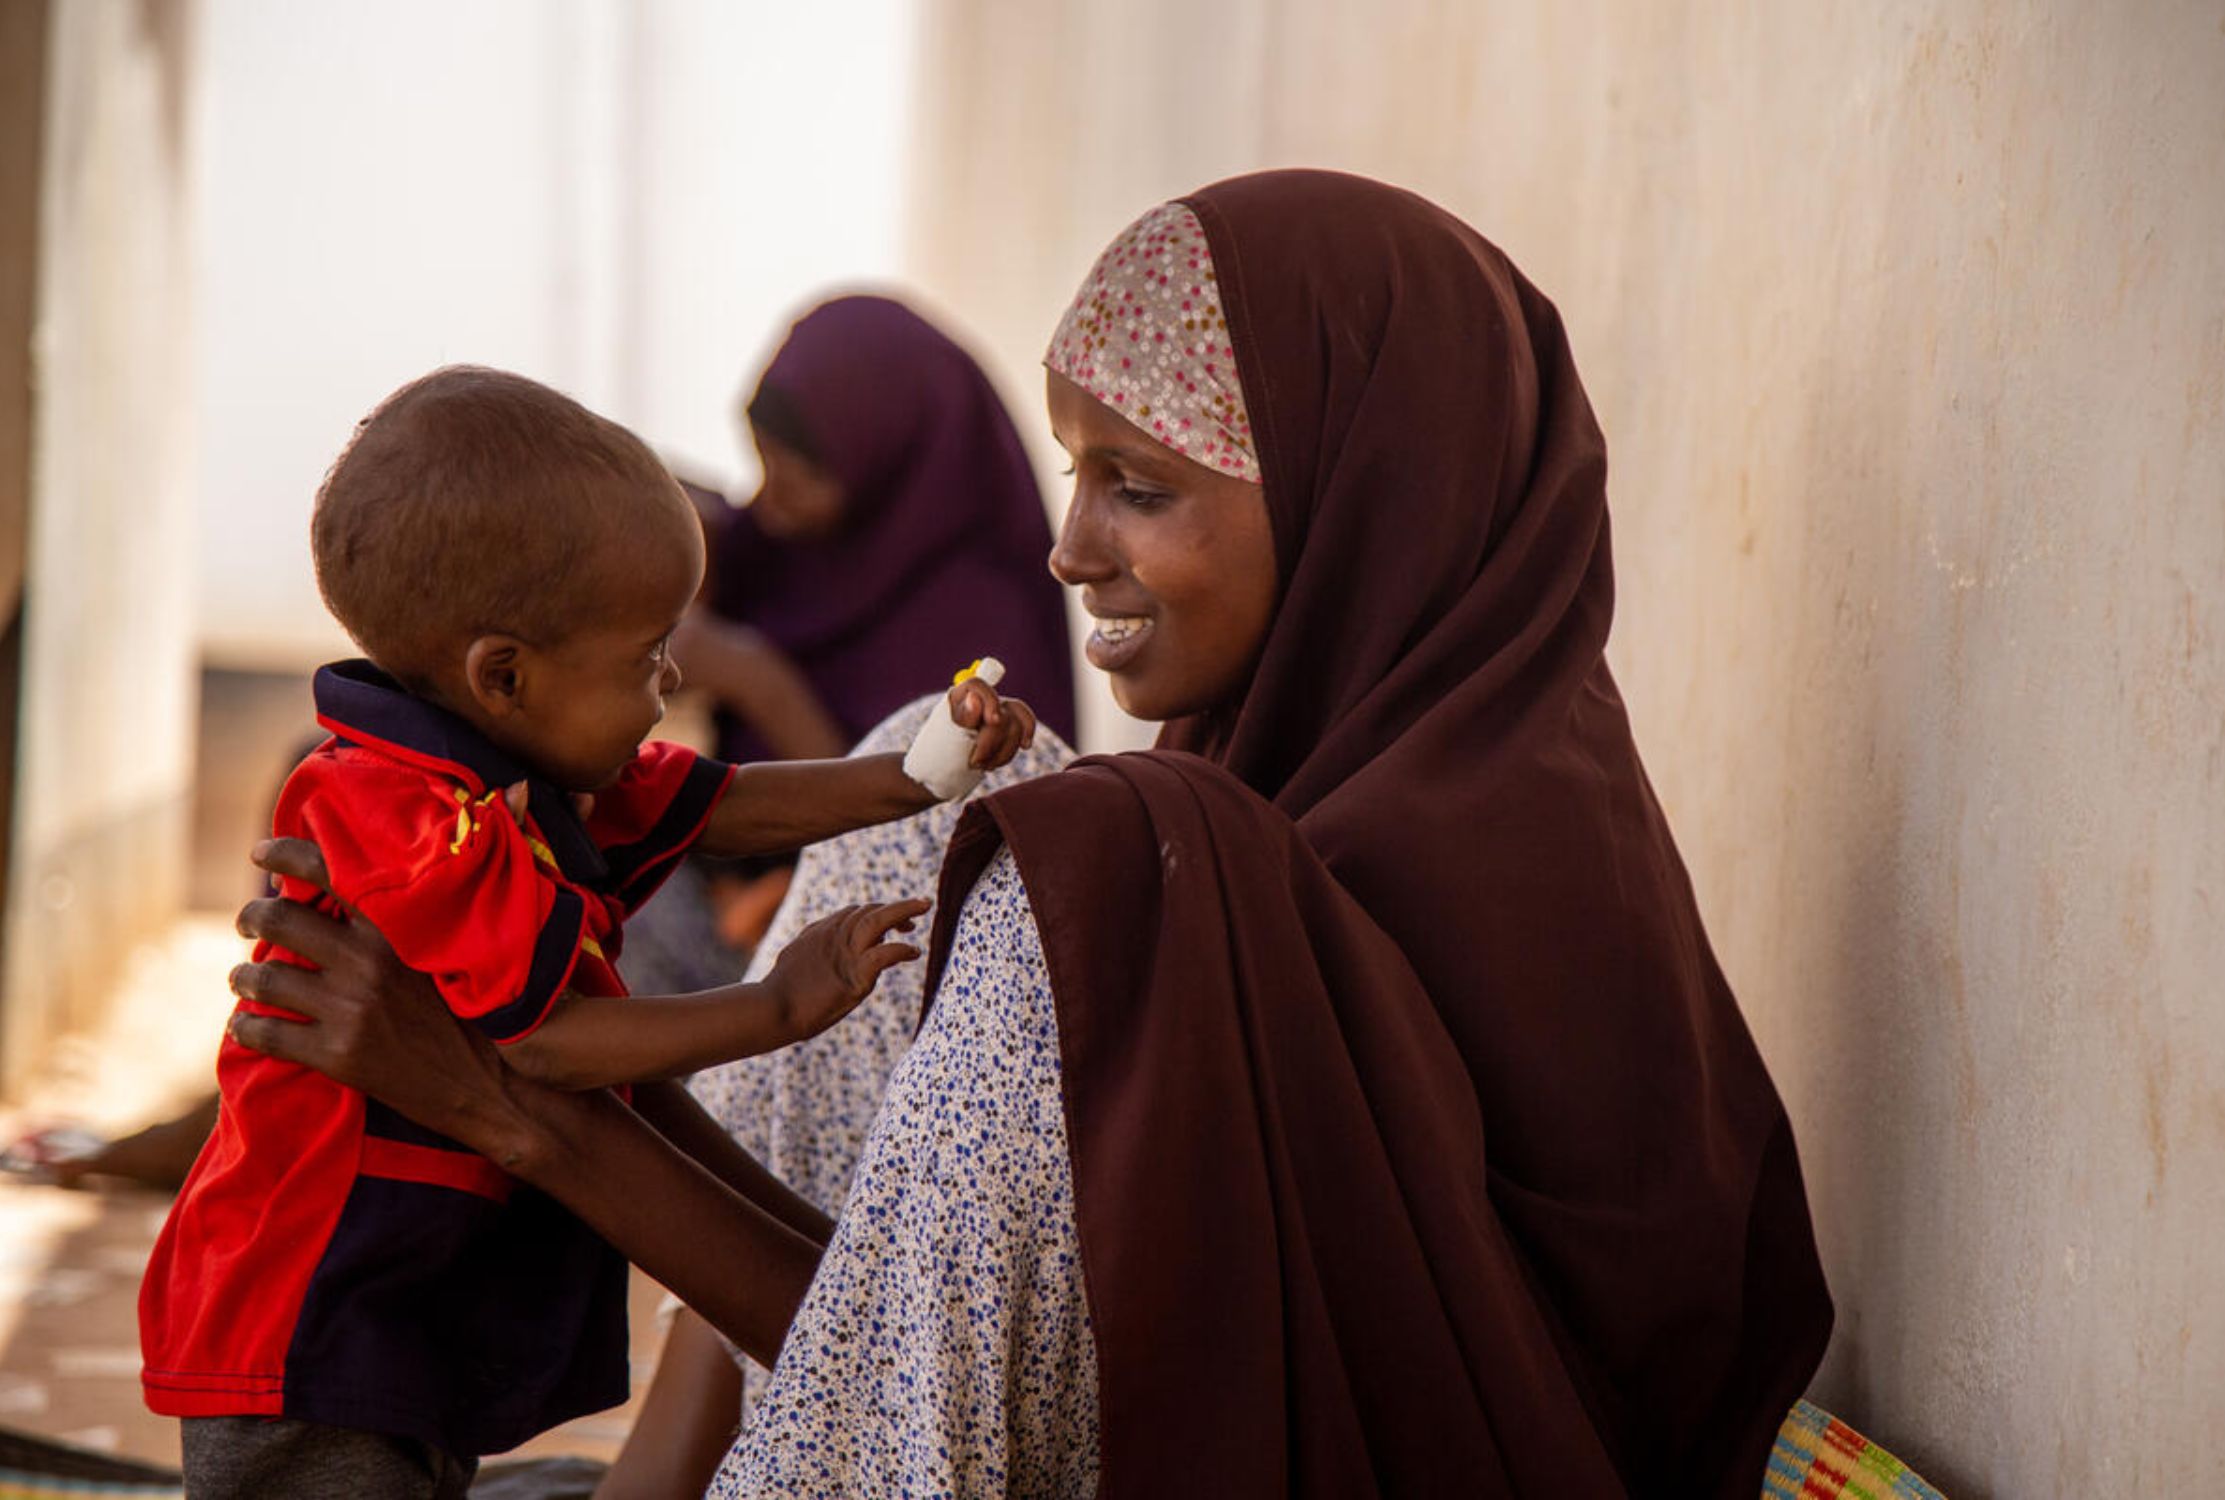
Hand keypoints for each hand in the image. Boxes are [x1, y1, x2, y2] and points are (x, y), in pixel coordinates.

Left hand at [226, 838, 522, 1158]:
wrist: (499, 1088)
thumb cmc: (499, 1000)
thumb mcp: (498, 927)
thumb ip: (494, 855)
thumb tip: (520, 784)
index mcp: (401, 924)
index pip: (328, 869)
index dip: (285, 854)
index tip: (262, 851)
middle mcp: (368, 962)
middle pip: (277, 922)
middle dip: (254, 918)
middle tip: (251, 921)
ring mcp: (349, 1011)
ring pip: (262, 980)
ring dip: (244, 977)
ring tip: (245, 978)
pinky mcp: (337, 1056)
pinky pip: (264, 1034)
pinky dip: (247, 1027)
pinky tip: (248, 1024)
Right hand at [760, 898, 930, 1043]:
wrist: (771, 1009)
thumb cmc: (778, 994)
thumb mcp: (794, 960)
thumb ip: (809, 950)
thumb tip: (813, 951)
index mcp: (820, 932)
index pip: (853, 913)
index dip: (875, 912)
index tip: (891, 923)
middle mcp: (834, 937)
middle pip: (869, 911)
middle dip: (895, 906)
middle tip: (920, 906)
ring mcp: (845, 955)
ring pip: (878, 922)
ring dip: (903, 911)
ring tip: (924, 908)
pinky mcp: (854, 976)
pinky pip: (884, 954)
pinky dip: (902, 950)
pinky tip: (914, 952)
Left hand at [948, 679, 1037, 771]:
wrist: (948, 762)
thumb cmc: (943, 747)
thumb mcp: (947, 734)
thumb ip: (964, 716)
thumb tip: (974, 698)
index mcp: (961, 696)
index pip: (978, 687)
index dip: (990, 701)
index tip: (993, 721)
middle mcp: (983, 699)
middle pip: (1001, 713)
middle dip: (991, 743)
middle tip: (974, 763)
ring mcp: (999, 710)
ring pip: (1016, 725)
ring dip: (1003, 752)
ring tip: (983, 766)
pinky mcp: (1009, 724)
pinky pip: (1025, 726)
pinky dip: (1022, 740)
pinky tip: (1023, 747)